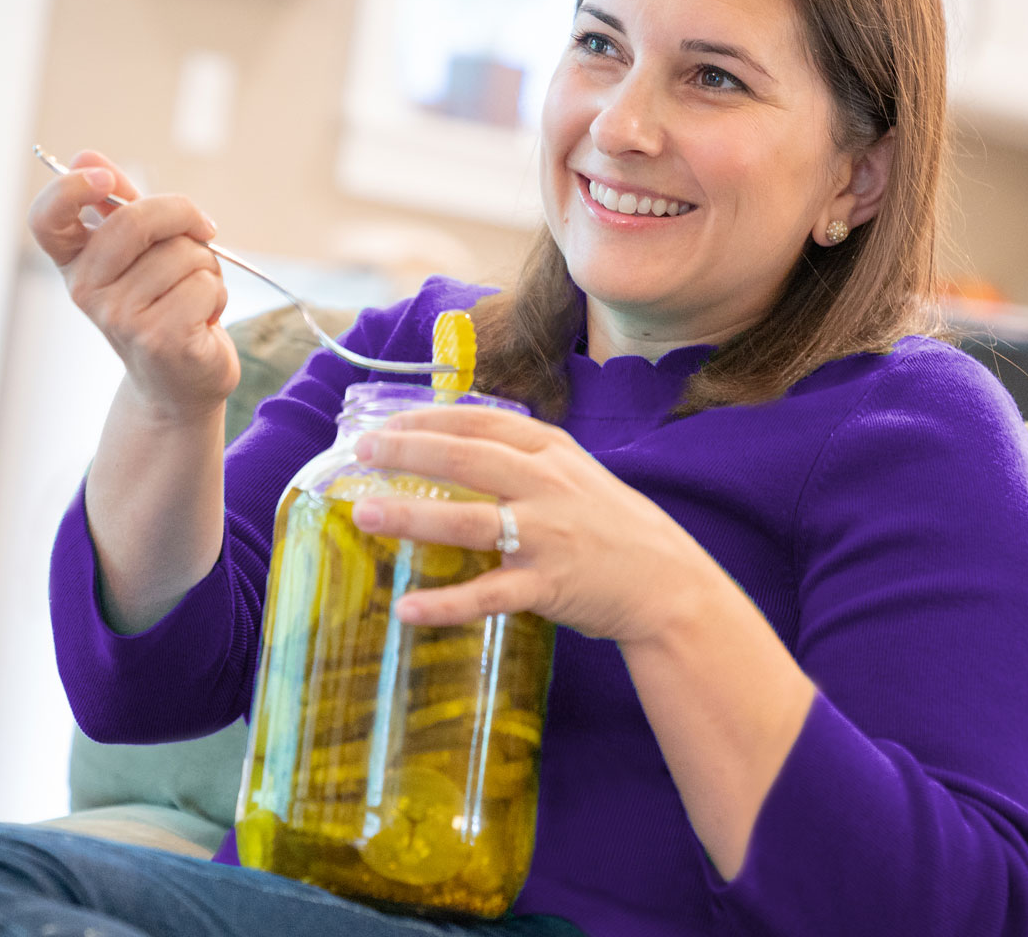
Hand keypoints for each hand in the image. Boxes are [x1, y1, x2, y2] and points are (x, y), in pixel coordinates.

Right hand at [27, 150, 238, 420]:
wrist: (178, 382)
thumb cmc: (162, 305)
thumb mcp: (138, 252)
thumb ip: (116, 203)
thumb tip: (86, 154)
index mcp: (74, 262)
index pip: (47, 218)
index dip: (70, 188)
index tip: (107, 179)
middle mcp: (86, 290)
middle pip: (136, 220)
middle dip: (182, 216)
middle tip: (202, 232)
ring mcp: (120, 318)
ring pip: (184, 252)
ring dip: (206, 268)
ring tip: (192, 296)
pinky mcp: (159, 340)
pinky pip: (206, 285)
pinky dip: (217, 295)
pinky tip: (202, 320)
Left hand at [349, 405, 738, 644]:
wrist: (668, 583)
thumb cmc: (610, 525)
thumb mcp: (572, 473)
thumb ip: (520, 458)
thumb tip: (450, 444)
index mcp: (550, 451)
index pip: (478, 423)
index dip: (426, 420)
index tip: (383, 423)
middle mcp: (547, 485)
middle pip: (464, 460)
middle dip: (406, 453)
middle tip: (359, 453)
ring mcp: (547, 536)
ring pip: (468, 522)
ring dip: (412, 517)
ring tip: (366, 514)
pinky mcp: (548, 585)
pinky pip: (488, 594)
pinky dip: (446, 603)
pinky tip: (407, 607)